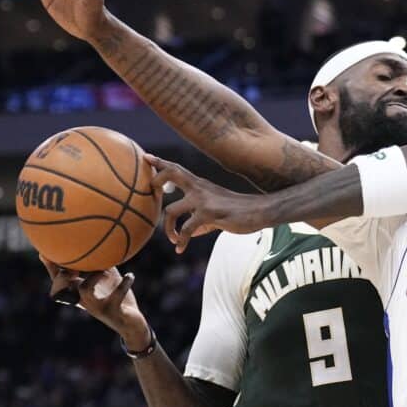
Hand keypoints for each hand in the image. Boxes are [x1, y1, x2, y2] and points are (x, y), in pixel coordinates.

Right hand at [39, 255, 149, 348]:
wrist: (132, 324)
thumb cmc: (118, 298)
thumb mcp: (108, 277)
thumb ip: (101, 262)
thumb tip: (96, 242)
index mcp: (80, 293)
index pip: (60, 281)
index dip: (52, 267)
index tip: (44, 253)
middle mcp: (85, 301)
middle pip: (64, 287)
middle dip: (63, 274)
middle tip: (71, 262)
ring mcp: (98, 308)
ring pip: (85, 291)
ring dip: (93, 277)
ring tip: (104, 270)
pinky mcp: (113, 312)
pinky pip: (115, 297)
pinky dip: (123, 284)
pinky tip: (130, 275)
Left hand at [146, 154, 264, 252]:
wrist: (260, 211)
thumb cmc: (240, 212)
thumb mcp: (216, 215)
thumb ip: (201, 222)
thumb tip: (189, 235)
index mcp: (200, 186)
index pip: (177, 169)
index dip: (160, 163)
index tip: (146, 157)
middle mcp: (200, 189)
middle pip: (172, 174)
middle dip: (156, 181)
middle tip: (152, 193)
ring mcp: (204, 201)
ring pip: (171, 210)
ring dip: (167, 228)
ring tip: (173, 239)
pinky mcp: (210, 214)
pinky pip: (187, 229)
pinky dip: (181, 240)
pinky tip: (180, 249)